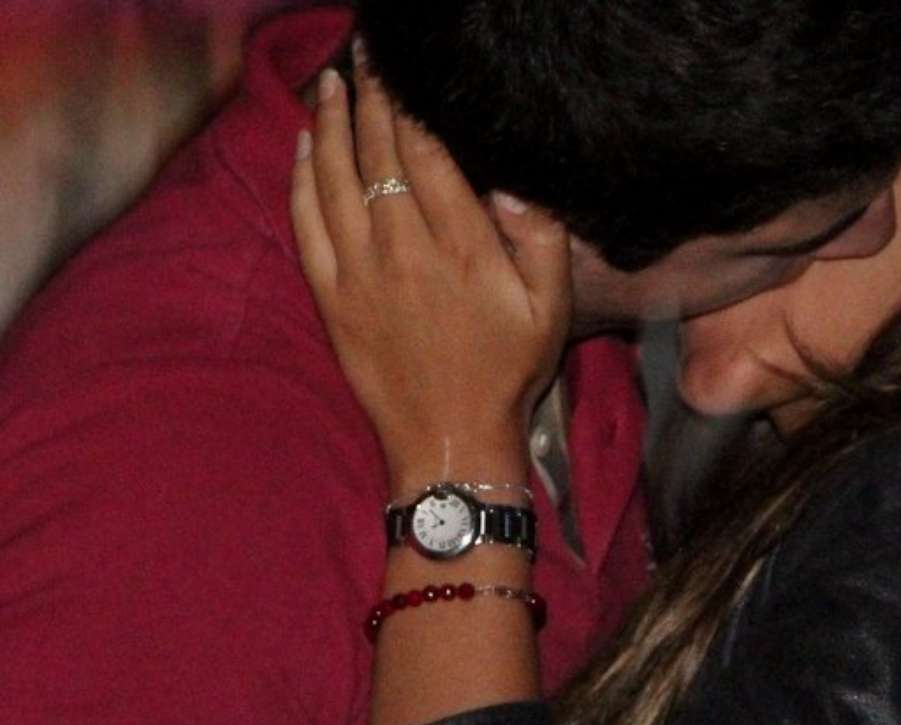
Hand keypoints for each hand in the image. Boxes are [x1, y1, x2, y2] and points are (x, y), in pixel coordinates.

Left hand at [290, 55, 571, 481]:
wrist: (449, 440)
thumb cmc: (506, 373)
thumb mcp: (551, 309)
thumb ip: (540, 237)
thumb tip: (506, 182)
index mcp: (462, 248)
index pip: (427, 152)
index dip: (409, 103)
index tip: (401, 68)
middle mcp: (403, 251)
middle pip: (376, 154)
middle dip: (368, 98)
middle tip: (364, 59)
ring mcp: (358, 274)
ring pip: (333, 180)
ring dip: (328, 125)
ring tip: (330, 84)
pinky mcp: (330, 299)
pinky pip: (305, 225)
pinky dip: (300, 180)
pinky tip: (302, 148)